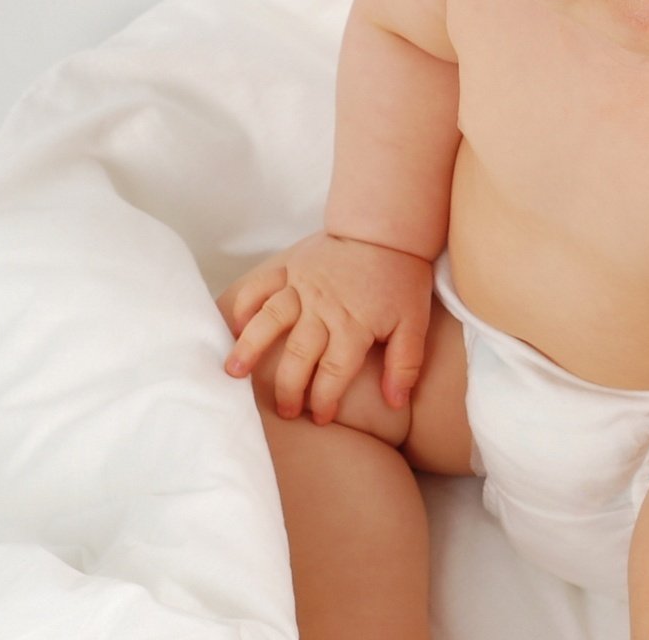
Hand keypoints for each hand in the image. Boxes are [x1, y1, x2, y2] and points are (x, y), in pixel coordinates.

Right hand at [216, 230, 434, 422]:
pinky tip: (237, 326)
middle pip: (298, 355)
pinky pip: (260, 286)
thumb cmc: (400, 278)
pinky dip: (245, 305)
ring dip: (250, 348)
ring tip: (234, 373)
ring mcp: (301, 286)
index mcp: (353, 325)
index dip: (325, 400)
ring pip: (269, 320)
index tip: (320, 418)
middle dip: (288, 388)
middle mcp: (322, 308)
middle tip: (285, 410)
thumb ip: (405, 364)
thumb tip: (395, 401)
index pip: (333, 373)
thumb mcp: (414, 322)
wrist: (385, 229)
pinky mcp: (289, 267)